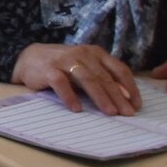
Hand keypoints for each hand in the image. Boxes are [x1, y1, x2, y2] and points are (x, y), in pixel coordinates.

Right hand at [14, 43, 140, 113]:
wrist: (29, 58)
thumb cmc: (63, 66)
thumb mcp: (86, 67)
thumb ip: (103, 78)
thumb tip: (125, 97)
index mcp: (96, 53)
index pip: (119, 69)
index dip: (130, 87)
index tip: (136, 105)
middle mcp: (83, 54)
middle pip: (105, 77)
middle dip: (118, 97)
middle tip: (127, 114)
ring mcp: (65, 60)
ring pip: (87, 79)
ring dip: (100, 97)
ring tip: (110, 113)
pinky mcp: (48, 69)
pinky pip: (61, 83)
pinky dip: (70, 96)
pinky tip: (77, 109)